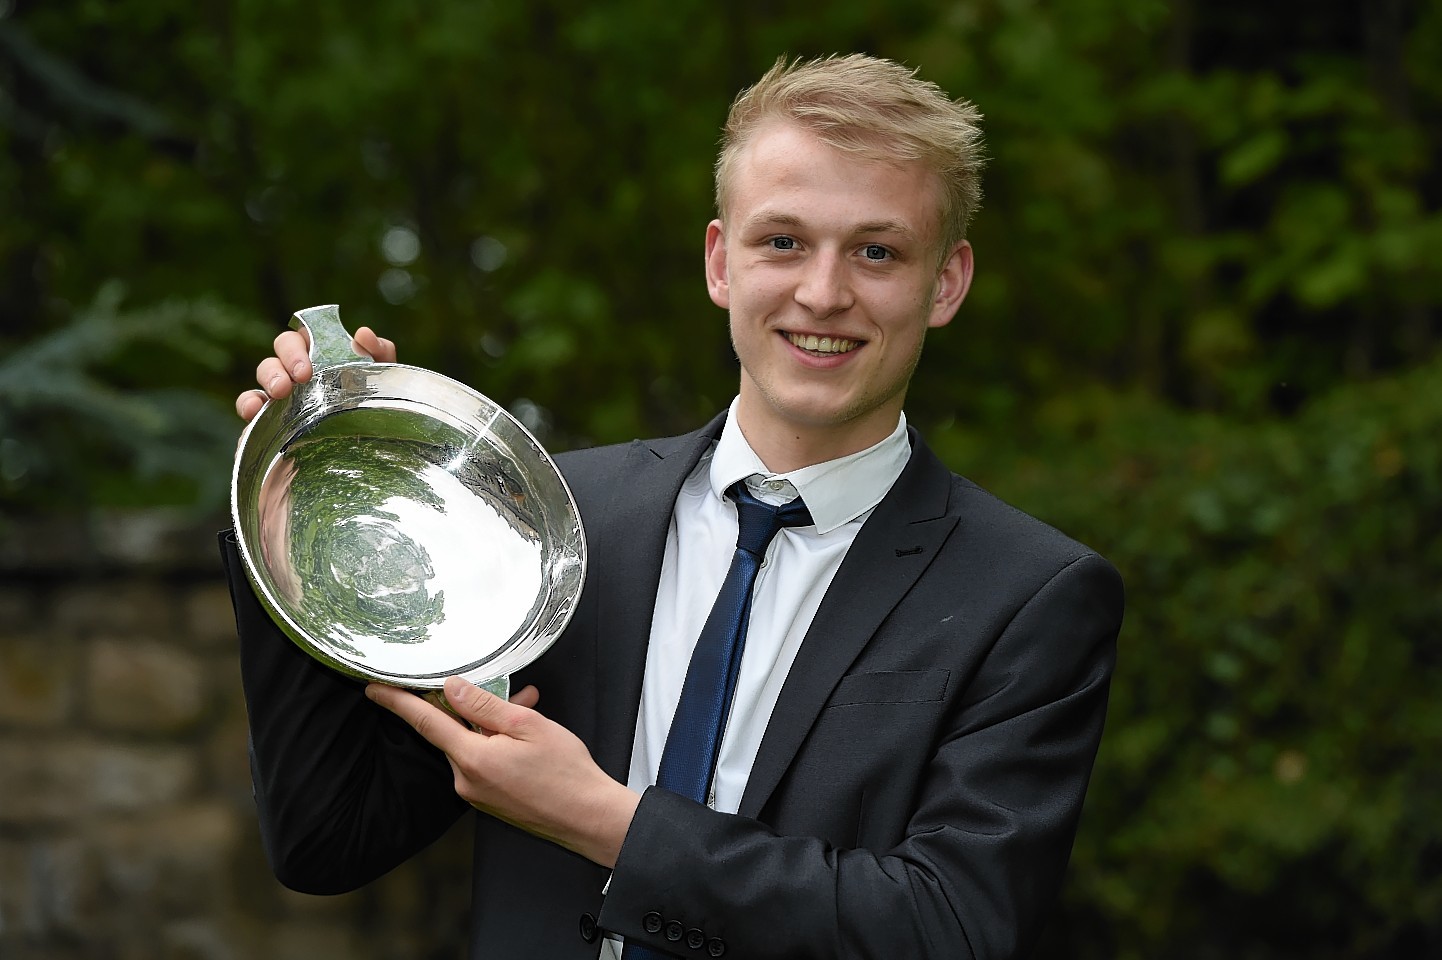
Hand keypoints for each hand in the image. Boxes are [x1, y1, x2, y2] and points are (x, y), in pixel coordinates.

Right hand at [235, 325, 396, 420]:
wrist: (379, 435)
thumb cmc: (375, 397)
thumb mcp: (383, 375)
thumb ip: (379, 351)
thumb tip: (362, 334)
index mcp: (317, 354)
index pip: (297, 339)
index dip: (295, 348)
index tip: (307, 369)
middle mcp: (295, 371)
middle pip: (275, 357)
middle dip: (281, 366)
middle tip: (298, 381)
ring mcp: (280, 394)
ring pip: (262, 378)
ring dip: (267, 381)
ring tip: (279, 394)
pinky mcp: (270, 419)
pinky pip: (251, 407)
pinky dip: (248, 405)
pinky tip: (253, 413)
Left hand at [365, 676, 640, 867]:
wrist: (588, 817)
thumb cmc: (565, 772)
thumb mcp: (526, 725)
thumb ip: (483, 705)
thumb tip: (450, 688)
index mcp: (471, 759)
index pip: (425, 722)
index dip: (397, 702)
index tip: (373, 688)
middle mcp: (465, 780)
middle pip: (451, 732)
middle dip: (470, 706)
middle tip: (505, 690)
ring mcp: (476, 794)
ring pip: (471, 746)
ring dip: (490, 726)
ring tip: (527, 709)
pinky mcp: (489, 801)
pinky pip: (482, 762)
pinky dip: (496, 744)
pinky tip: (524, 738)